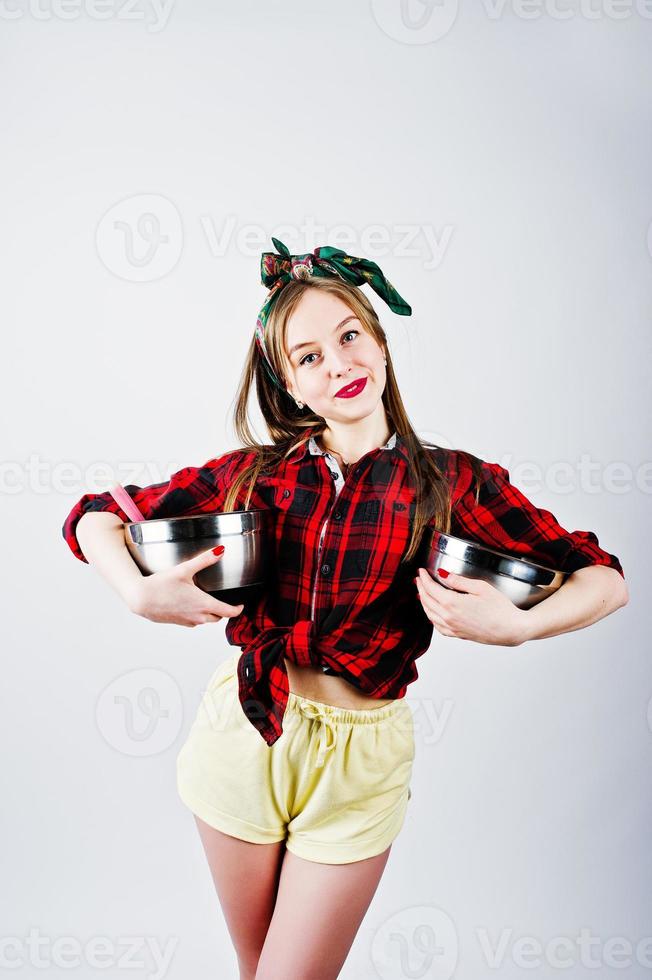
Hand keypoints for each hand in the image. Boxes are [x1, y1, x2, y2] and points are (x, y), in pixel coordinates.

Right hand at [129, 547, 244, 626]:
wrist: (140, 598)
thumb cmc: (161, 585)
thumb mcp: (185, 569)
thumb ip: (204, 560)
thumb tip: (221, 550)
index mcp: (203, 604)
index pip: (228, 612)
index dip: (238, 609)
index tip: (241, 605)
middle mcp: (197, 616)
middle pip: (218, 617)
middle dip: (224, 610)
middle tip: (226, 601)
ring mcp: (187, 621)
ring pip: (205, 621)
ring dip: (210, 614)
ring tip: (209, 602)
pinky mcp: (178, 622)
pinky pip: (193, 622)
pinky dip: (197, 615)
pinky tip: (190, 604)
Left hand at [415, 567, 527, 646]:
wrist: (510, 630)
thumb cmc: (500, 609)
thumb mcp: (481, 587)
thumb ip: (459, 580)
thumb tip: (444, 574)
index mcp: (452, 603)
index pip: (430, 588)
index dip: (424, 578)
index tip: (421, 571)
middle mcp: (448, 617)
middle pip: (426, 600)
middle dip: (421, 588)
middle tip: (419, 579)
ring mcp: (452, 628)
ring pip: (429, 614)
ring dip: (423, 602)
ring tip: (422, 593)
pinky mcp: (457, 635)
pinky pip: (437, 626)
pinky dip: (431, 616)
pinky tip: (432, 612)